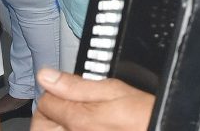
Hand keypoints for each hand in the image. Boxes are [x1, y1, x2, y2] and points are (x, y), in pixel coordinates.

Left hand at [33, 69, 153, 130]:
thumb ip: (75, 85)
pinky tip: (76, 127)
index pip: (46, 101)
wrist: (159, 129)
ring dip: (53, 127)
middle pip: (40, 127)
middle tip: (61, 105)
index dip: (54, 90)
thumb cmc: (141, 115)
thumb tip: (46, 75)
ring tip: (67, 119)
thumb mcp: (112, 89)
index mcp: (79, 118)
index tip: (63, 88)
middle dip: (47, 114)